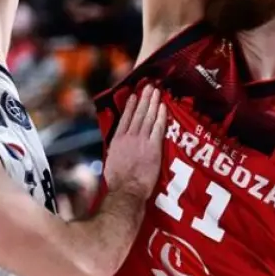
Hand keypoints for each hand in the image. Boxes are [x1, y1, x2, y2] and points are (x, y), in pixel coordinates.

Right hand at [102, 85, 166, 199]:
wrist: (127, 190)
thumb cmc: (117, 180)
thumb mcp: (111, 160)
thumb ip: (116, 149)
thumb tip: (119, 145)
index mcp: (117, 139)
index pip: (125, 117)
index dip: (131, 105)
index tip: (135, 95)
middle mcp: (129, 136)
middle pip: (138, 113)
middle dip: (144, 98)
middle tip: (149, 86)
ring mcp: (142, 140)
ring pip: (148, 117)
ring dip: (153, 102)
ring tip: (156, 91)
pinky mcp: (153, 147)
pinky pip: (158, 127)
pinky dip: (161, 116)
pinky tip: (163, 107)